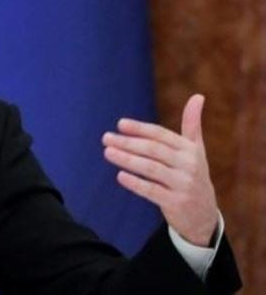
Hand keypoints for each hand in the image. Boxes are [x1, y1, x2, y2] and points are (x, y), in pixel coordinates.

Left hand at [101, 94, 218, 245]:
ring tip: (107, 152)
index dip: (140, 129)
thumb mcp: (196, 150)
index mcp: (191, 150)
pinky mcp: (177, 203)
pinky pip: (152, 191)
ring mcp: (184, 185)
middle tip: (106, 137)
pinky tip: (120, 176)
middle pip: (154, 150)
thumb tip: (198, 96)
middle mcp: (189, 165)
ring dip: (127, 159)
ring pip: (151, 168)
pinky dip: (136, 183)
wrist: (205, 215)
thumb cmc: (193, 175)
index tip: (120, 124)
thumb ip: (192, 124)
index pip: (162, 135)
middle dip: (128, 142)